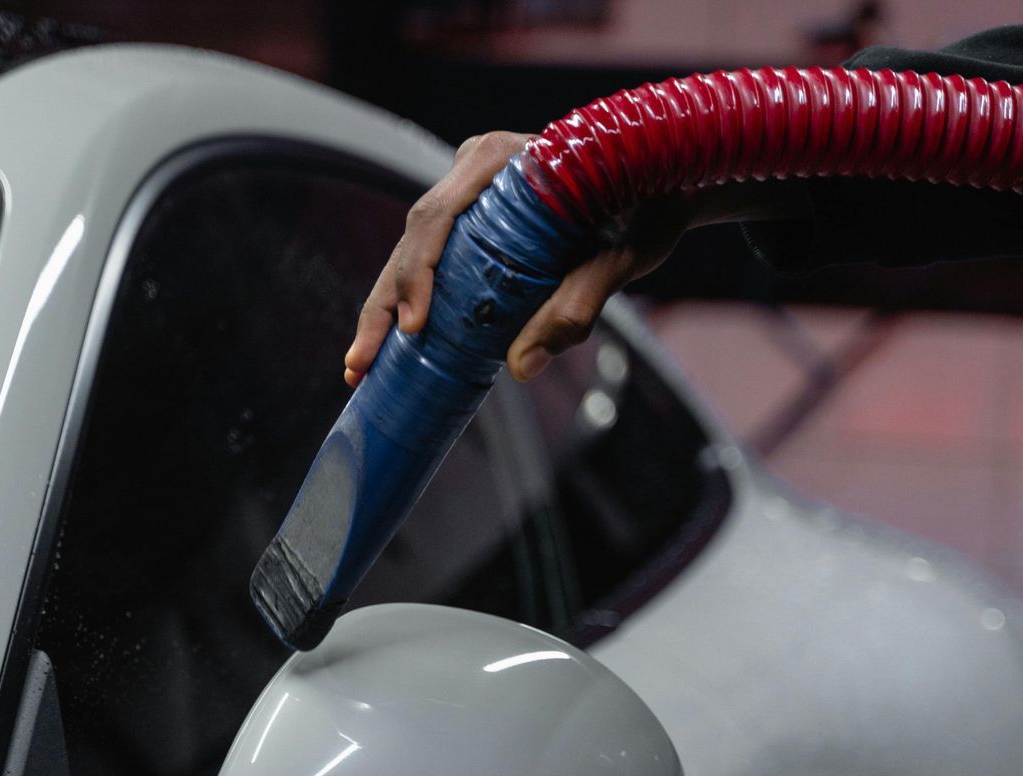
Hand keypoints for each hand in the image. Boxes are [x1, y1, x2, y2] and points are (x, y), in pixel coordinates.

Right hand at [343, 132, 798, 385]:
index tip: (413, 325)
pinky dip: (406, 304)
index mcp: (500, 160)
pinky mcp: (471, 223)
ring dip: (383, 310)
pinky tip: (386, 346)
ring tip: (359, 367)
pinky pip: (429, 263)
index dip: (416, 274)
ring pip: (411, 253)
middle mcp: (474, 171)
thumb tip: (520, 368)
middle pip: (412, 239)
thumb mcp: (619, 258)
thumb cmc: (645, 209)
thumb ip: (576, 304)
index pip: (437, 216)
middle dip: (384, 305)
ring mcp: (468, 195)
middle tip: (361, 363)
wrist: (662, 185)